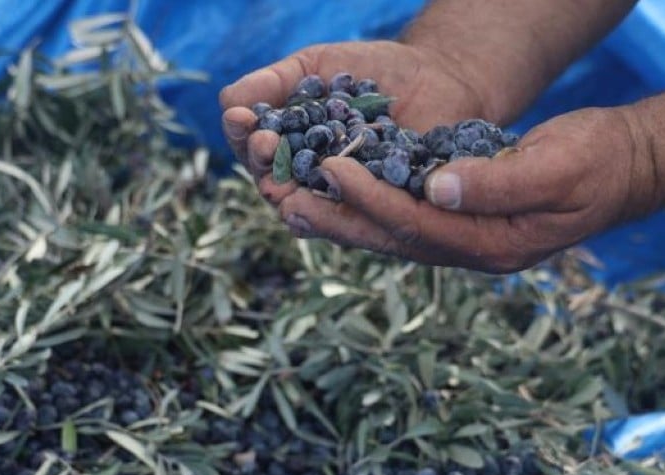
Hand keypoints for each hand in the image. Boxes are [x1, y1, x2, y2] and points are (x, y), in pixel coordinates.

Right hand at [218, 41, 490, 202]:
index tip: (243, 119)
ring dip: (291, 196)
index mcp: (286, 148)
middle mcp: (308, 181)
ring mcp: (342, 199)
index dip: (244, 136)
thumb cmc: (370, 70)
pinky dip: (339, 211)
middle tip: (266, 143)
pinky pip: (353, 218)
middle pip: (271, 184)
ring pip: (305, 211)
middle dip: (263, 164)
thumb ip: (273, 82)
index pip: (253, 150)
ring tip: (282, 181)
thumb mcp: (315, 66)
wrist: (436, 76)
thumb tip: (228, 103)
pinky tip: (331, 196)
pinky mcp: (378, 211)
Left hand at [273, 107, 660, 273]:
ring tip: (295, 205)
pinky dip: (370, 211)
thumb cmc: (598, 161)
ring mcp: (469, 242)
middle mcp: (474, 252)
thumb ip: (499, 182)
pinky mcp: (465, 224)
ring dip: (345, 222)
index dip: (372, 199)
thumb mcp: (557, 165)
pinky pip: (407, 222)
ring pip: (394, 236)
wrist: (627, 168)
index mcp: (495, 244)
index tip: (333, 170)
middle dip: (341, 221)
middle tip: (287, 202)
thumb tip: (438, 188)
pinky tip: (337, 199)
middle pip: (394, 240)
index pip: (419, 225)